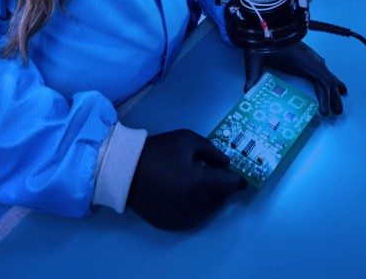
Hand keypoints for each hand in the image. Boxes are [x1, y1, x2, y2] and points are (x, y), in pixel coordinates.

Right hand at [127, 130, 245, 230]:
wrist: (124, 170)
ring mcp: (182, 218)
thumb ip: (212, 151)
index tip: (242, 178)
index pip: (230, 185)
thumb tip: (225, 164)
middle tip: (212, 175)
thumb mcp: (187, 141)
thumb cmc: (158, 152)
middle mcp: (195, 206)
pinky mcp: (170, 224)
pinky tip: (184, 195)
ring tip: (196, 184)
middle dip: (220, 187)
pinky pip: (191, 218)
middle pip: (220, 199)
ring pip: (207, 210)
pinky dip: (194, 208)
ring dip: (208, 198)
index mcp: (201, 184)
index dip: (238, 180)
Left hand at [244, 42, 346, 117]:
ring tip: (338, 106)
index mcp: (301, 58)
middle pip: (326, 78)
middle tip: (336, 113)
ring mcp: (308, 56)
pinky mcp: (304, 57)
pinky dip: (329, 79)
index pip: (320, 76)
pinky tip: (335, 86)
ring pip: (325, 74)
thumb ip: (253, 73)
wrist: (264, 24)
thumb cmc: (261, 40)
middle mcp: (308, 57)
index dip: (325, 94)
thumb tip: (247, 91)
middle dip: (333, 96)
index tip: (325, 110)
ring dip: (333, 89)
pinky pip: (320, 70)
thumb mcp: (255, 57)